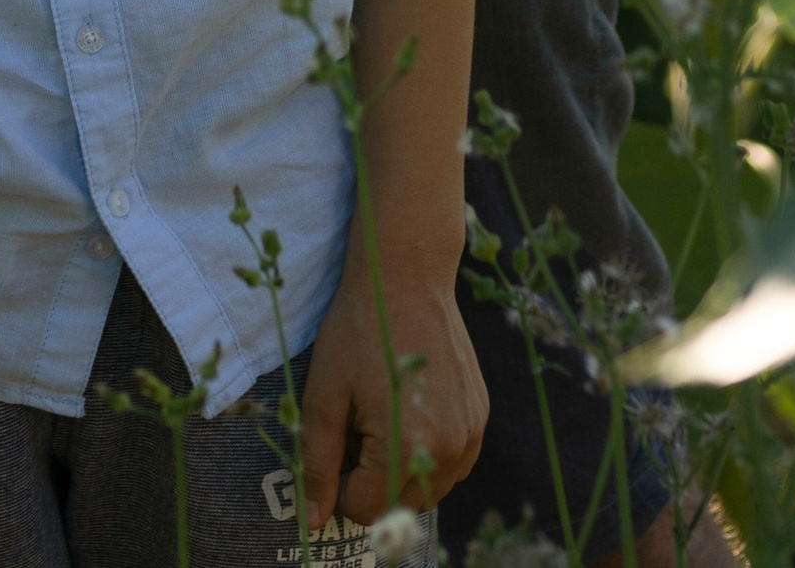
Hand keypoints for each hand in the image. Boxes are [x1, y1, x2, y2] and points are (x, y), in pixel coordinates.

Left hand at [299, 258, 485, 528]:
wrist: (407, 273)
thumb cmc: (359, 328)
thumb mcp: (324, 394)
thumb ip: (318, 464)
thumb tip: (315, 521)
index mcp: (406, 447)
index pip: (366, 510)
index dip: (342, 483)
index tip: (338, 441)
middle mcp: (448, 448)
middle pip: (399, 504)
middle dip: (372, 479)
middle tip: (359, 425)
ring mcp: (470, 432)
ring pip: (429, 488)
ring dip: (403, 470)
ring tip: (385, 414)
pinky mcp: (480, 414)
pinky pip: (453, 462)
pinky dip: (430, 454)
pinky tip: (413, 409)